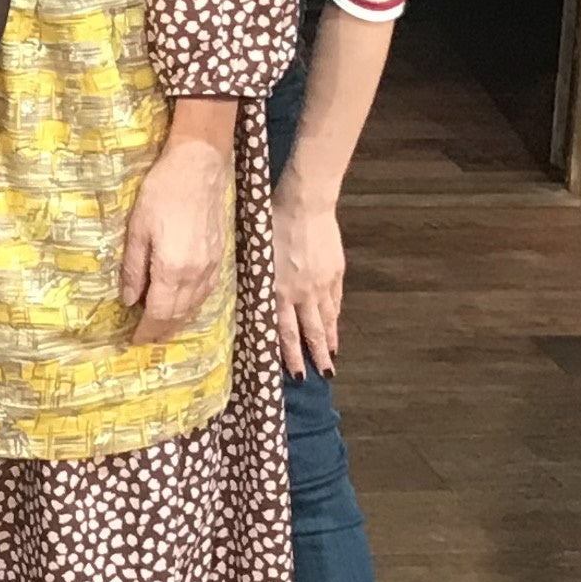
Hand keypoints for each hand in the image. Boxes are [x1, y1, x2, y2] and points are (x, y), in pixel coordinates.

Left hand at [118, 134, 231, 342]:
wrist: (199, 167)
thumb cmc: (161, 192)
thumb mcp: (137, 229)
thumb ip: (133, 268)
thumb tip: (128, 300)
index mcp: (173, 269)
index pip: (160, 313)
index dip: (147, 330)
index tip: (135, 342)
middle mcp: (197, 274)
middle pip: (179, 314)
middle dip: (162, 331)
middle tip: (146, 340)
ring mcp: (212, 266)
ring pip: (195, 306)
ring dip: (179, 321)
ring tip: (162, 330)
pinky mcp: (220, 256)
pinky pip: (207, 292)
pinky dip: (193, 306)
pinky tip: (184, 306)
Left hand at [272, 171, 345, 378]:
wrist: (305, 204)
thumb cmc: (270, 222)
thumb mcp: (252, 252)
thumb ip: (252, 278)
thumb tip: (244, 296)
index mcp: (277, 290)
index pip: (284, 331)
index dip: (289, 354)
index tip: (293, 374)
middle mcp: (301, 293)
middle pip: (310, 332)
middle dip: (314, 357)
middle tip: (321, 377)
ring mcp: (321, 284)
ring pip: (326, 319)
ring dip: (328, 342)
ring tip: (331, 360)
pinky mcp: (335, 272)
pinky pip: (336, 301)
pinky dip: (335, 317)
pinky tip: (335, 326)